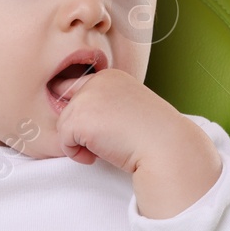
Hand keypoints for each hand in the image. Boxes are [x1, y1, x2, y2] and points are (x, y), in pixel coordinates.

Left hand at [58, 68, 222, 217]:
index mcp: (110, 76)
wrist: (166, 146)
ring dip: (81, 143)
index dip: (90, 116)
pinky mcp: (79, 118)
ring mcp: (86, 97)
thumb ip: (104, 105)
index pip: (79, 92)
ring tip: (108, 146)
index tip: (113, 128)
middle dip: (83, 129)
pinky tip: (101, 154)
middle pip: (68, 109)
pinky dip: (77, 154)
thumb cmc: (152, 135)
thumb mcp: (127, 109)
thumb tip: (75, 117)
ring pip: (63, 125)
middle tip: (111, 139)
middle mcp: (96, 80)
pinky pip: (63, 141)